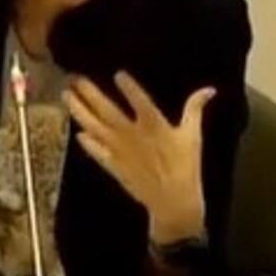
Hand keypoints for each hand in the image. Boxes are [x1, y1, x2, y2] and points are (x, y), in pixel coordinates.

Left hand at [63, 72, 215, 244]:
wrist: (173, 202)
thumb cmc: (185, 167)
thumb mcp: (193, 136)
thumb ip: (195, 109)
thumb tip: (209, 90)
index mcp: (154, 126)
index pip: (139, 101)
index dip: (129, 87)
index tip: (118, 74)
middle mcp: (132, 136)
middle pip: (106, 111)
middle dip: (89, 94)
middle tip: (75, 79)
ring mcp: (120, 151)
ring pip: (95, 128)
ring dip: (79, 111)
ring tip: (66, 96)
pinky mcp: (113, 165)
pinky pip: (96, 151)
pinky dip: (86, 143)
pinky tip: (77, 133)